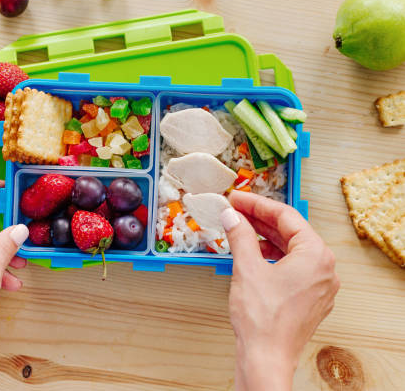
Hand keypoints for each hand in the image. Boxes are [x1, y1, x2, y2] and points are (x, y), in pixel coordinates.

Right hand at [221, 191, 339, 390]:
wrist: (266, 357)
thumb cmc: (263, 320)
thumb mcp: (247, 268)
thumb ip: (240, 235)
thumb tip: (232, 216)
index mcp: (316, 255)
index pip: (286, 217)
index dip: (257, 205)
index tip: (237, 199)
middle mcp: (324, 269)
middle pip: (291, 232)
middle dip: (261, 220)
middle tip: (236, 210)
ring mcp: (319, 285)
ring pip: (292, 250)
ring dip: (266, 238)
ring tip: (241, 229)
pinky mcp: (310, 299)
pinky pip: (293, 268)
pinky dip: (273, 257)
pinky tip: (254, 253)